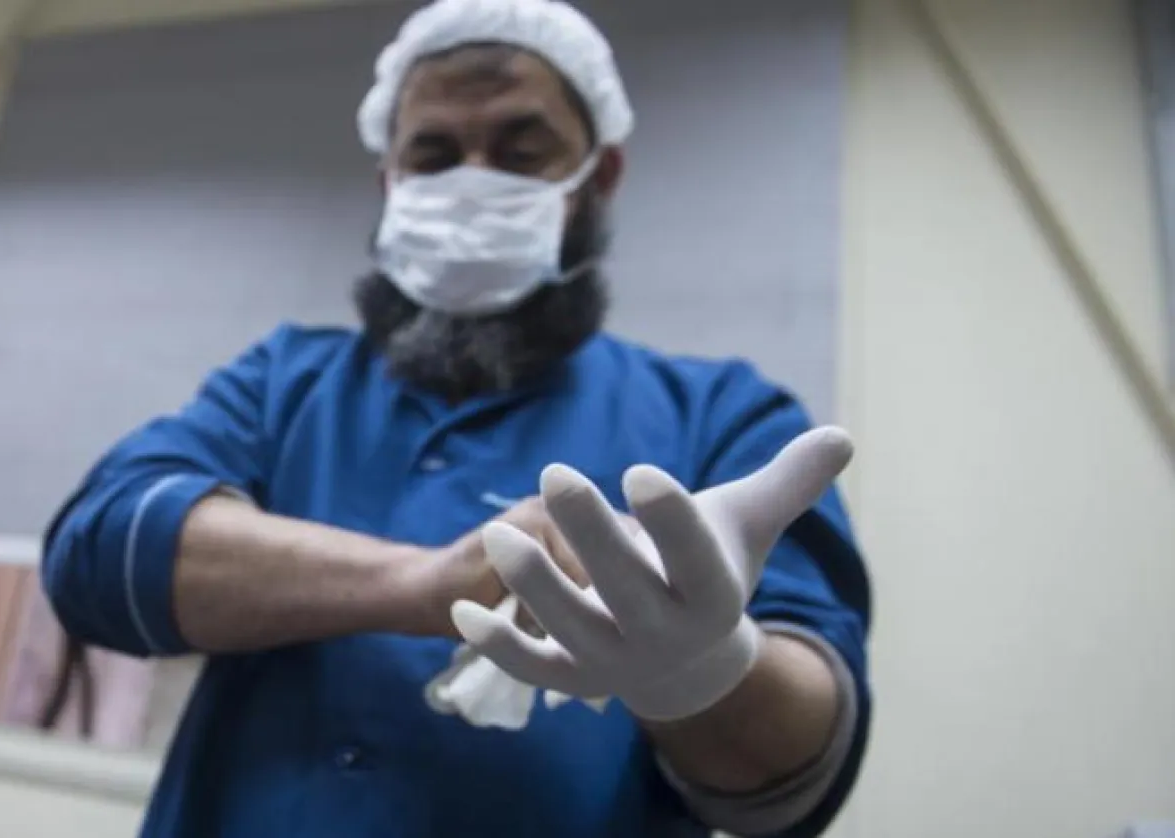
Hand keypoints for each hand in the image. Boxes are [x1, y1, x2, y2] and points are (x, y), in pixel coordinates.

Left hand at [449, 427, 853, 720]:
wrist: (688, 658)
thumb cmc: (712, 566)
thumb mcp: (748, 523)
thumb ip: (788, 483)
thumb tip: (842, 436)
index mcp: (713, 598)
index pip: (695, 560)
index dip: (669, 520)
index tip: (637, 470)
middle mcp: (667, 637)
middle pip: (627, 590)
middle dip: (592, 535)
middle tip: (554, 471)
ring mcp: (617, 663)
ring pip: (572, 630)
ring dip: (533, 585)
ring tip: (498, 529)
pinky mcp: (572, 679)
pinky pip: (532, 668)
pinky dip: (496, 646)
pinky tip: (460, 609)